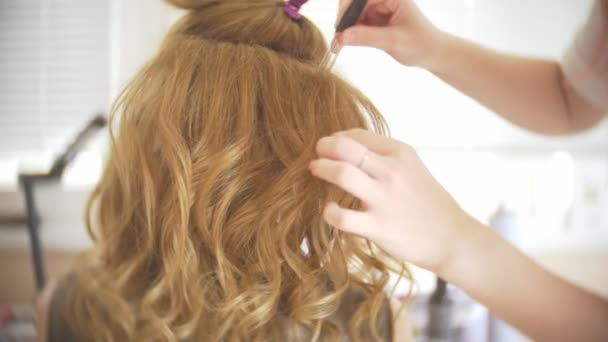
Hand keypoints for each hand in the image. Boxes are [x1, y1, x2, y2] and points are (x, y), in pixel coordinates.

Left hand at [309, 129, 471, 272]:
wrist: (451, 237)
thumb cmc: (427, 201)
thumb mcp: (412, 168)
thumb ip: (383, 156)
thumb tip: (345, 147)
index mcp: (400, 153)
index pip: (358, 135)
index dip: (336, 137)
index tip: (330, 145)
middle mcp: (392, 172)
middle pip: (345, 148)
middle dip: (323, 147)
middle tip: (317, 154)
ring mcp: (384, 199)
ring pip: (341, 174)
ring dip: (321, 169)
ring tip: (315, 171)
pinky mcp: (378, 227)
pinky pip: (342, 216)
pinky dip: (329, 211)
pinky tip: (330, 210)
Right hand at [335, 0, 444, 68]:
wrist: (432, 54)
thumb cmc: (421, 44)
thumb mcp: (394, 42)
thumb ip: (368, 37)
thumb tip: (342, 36)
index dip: (348, 10)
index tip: (339, 27)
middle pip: (355, 3)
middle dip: (345, 19)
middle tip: (337, 38)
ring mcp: (380, 8)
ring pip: (354, 13)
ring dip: (346, 28)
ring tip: (338, 45)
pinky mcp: (376, 19)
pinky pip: (357, 22)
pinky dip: (350, 33)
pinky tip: (344, 44)